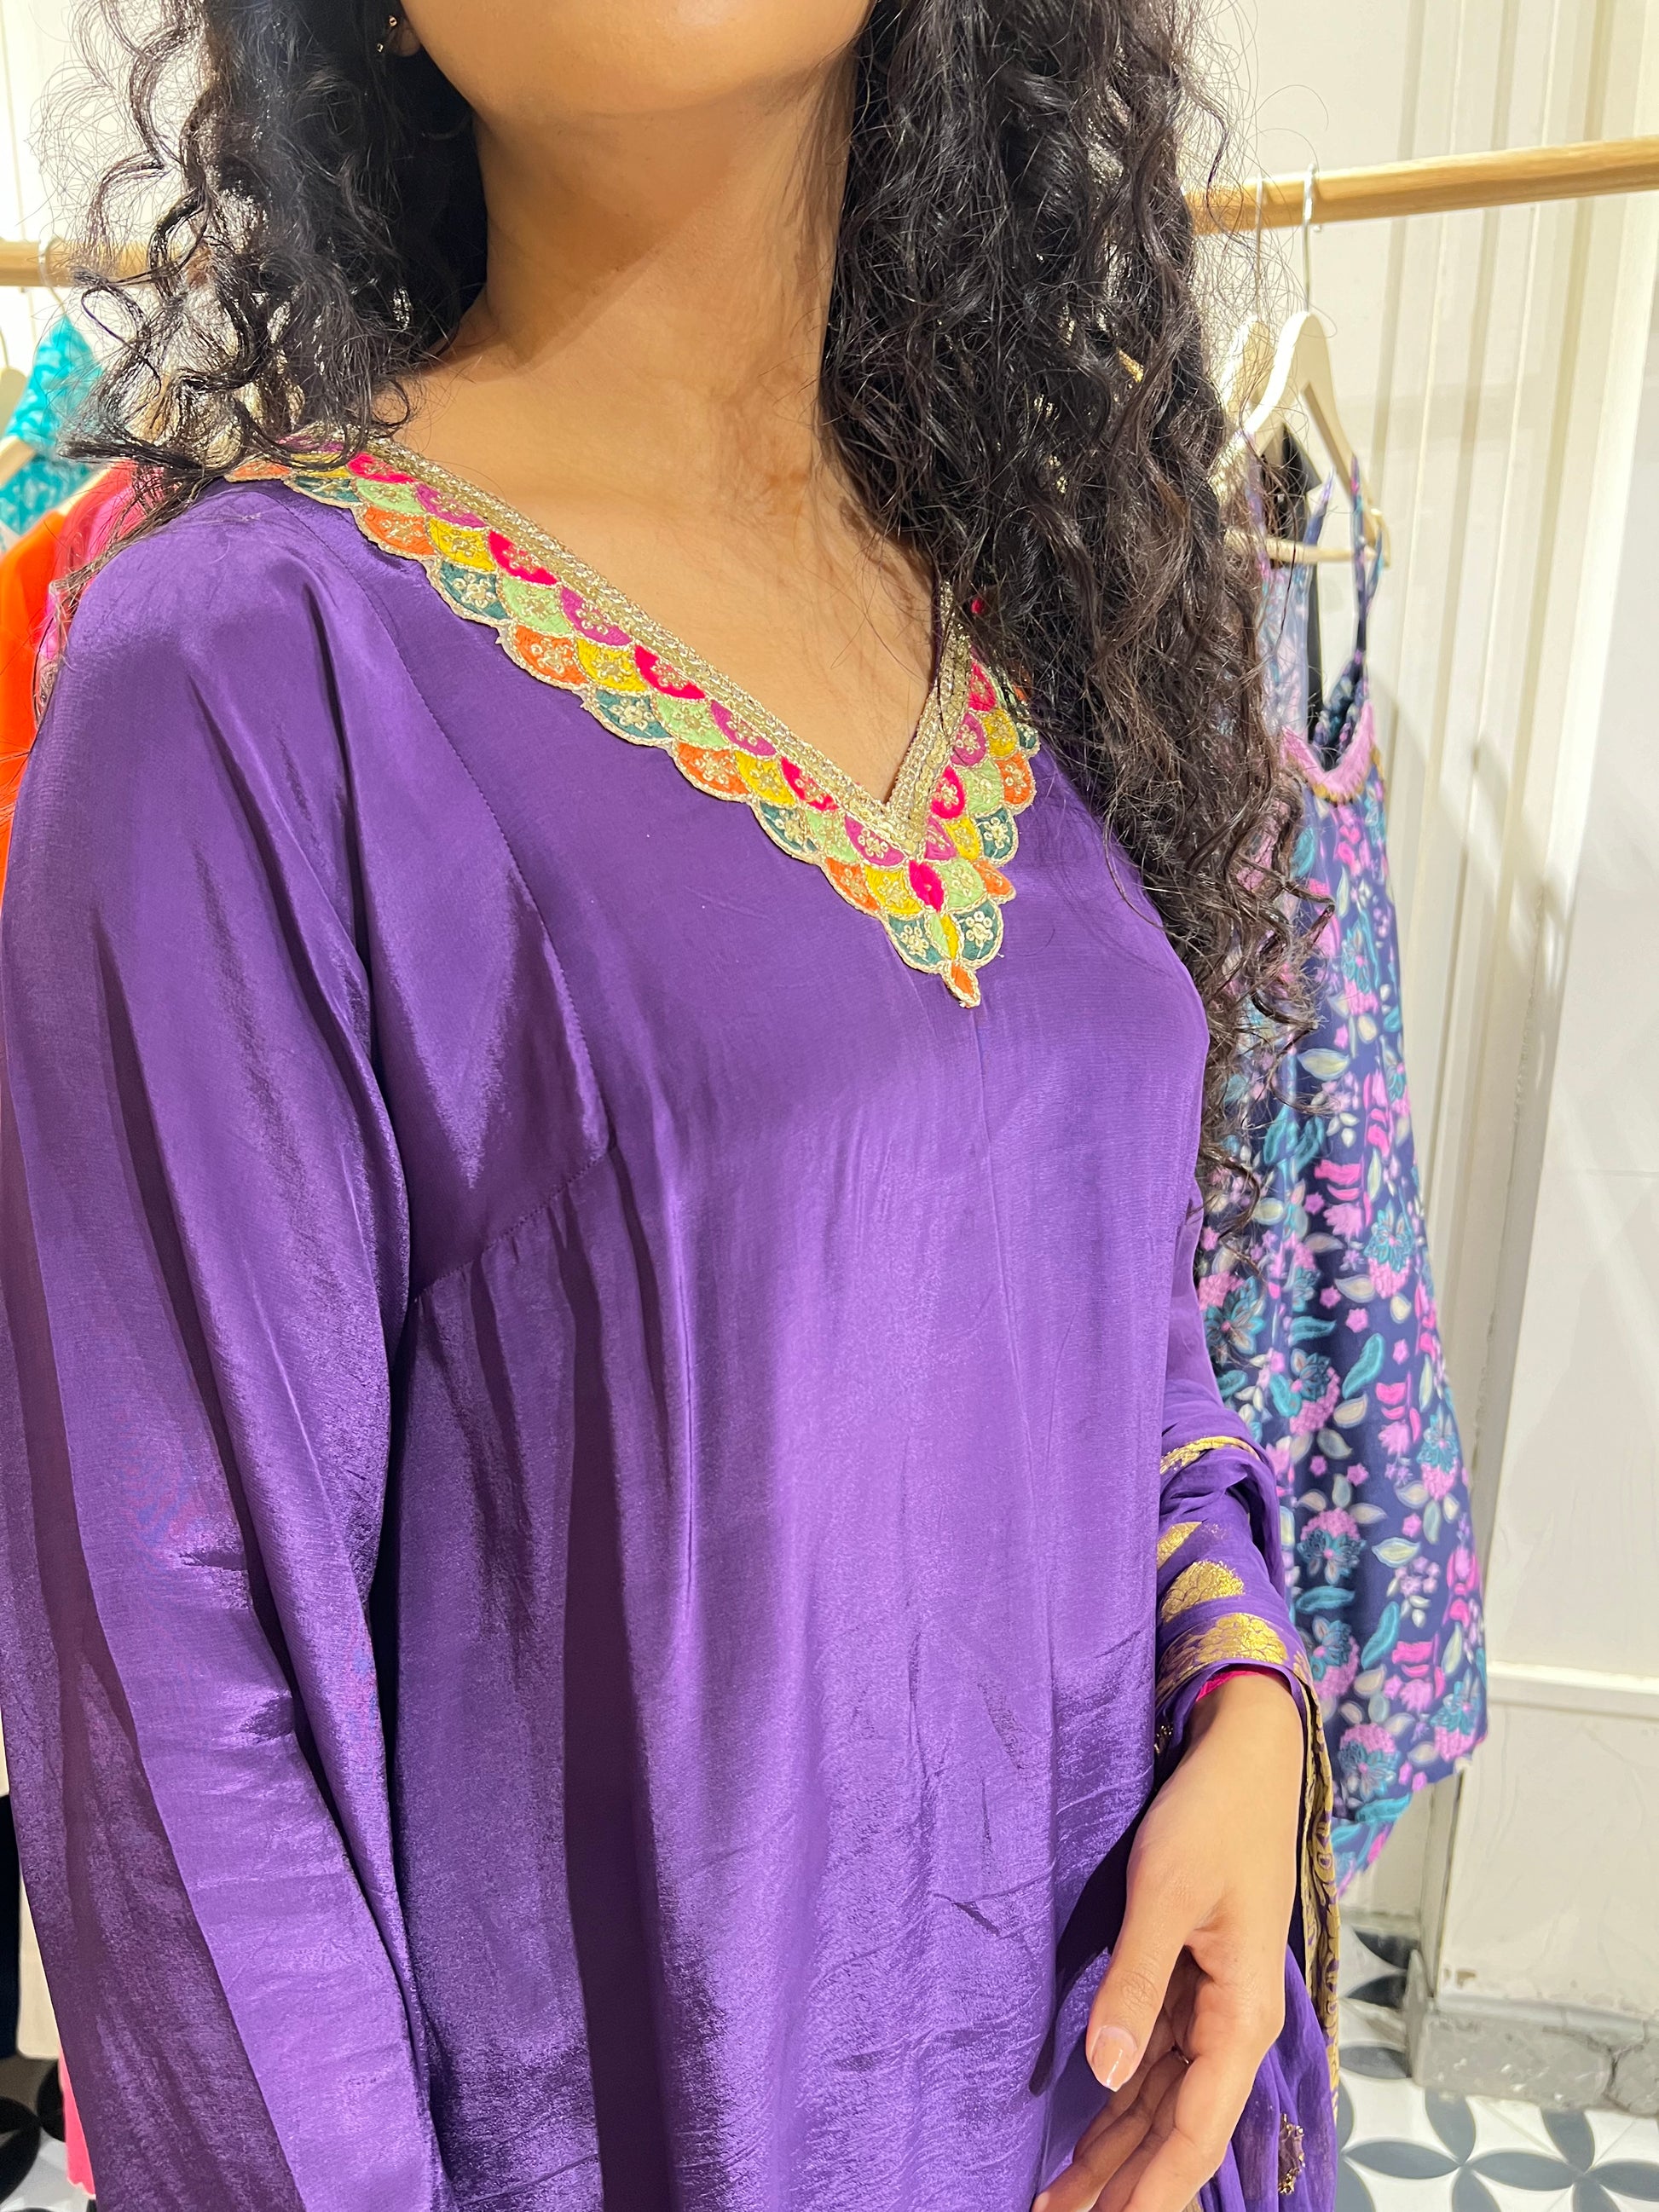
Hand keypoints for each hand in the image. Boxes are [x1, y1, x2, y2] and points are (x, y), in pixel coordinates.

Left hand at [1033, 1671, 1304, 2211]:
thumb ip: (1133, 1984)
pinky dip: (1121, 2100)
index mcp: (1240, 2015)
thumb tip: (1103, 2071)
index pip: (1194, 2131)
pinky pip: (1154, 2060)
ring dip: (1116, 2152)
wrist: (1244, 1758)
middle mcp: (1231, 2024)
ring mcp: (1210, 2005)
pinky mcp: (1189, 1980)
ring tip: (1060, 2196)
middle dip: (1124, 2185)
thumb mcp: (1165, 1895)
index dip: (1152, 2190)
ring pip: (1161, 2101)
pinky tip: (1090, 2129)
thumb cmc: (1212, 1816)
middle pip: (1176, 2129)